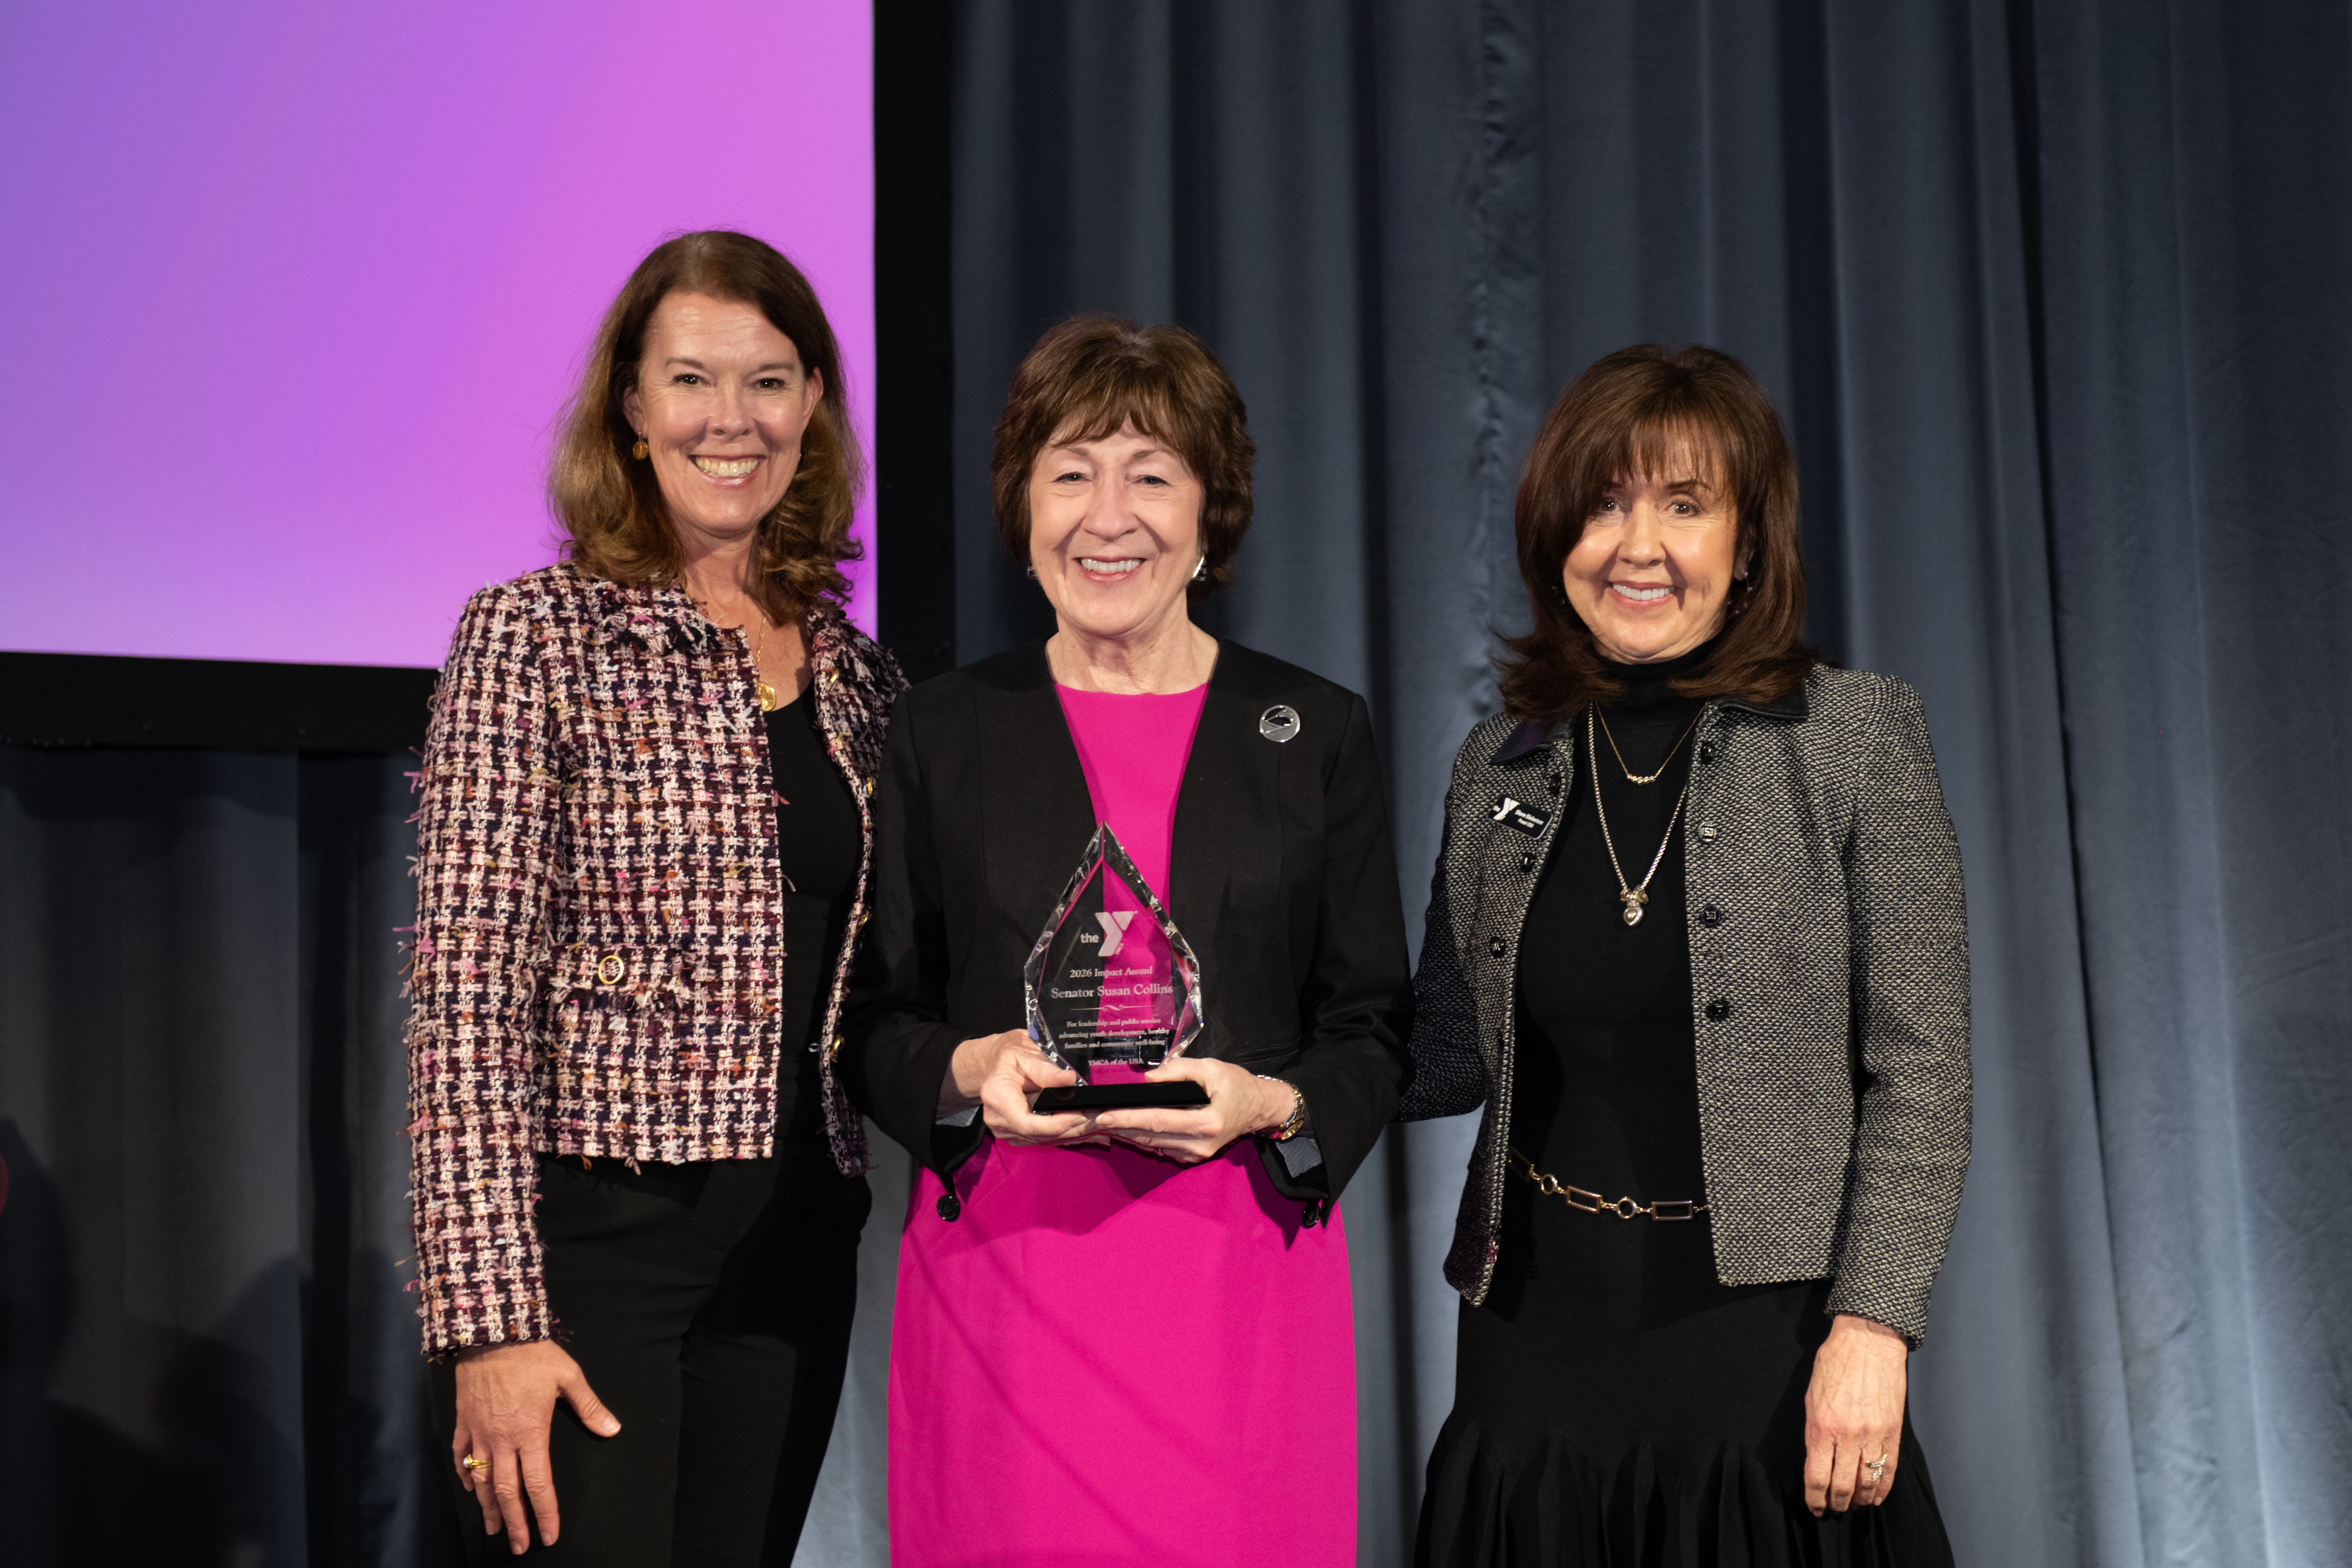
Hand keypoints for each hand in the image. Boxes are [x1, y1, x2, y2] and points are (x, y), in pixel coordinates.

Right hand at [451, 1340, 620, 1553]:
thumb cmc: (533, 1354)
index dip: (544, 1512)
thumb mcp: (568, 1376)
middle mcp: (502, 1439)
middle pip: (507, 1491)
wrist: (491, 1332)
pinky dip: (466, 1475)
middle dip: (515, 1522)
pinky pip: (461, 1455)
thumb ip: (589, 1407)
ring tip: (494, 1528)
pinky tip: (470, 1488)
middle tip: (519, 1546)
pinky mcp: (464, 1421)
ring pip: (482, 1480)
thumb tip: (613, 1429)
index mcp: (531, 1432)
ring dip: (488, 1507)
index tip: (548, 1535)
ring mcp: (479, 1432)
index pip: (539, 1483)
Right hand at [944, 1028, 1103, 1146]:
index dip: (1057, 1124)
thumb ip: (1046, 1070)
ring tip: (1099, 1128)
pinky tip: (1086, 1131)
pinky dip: (1064, 1135)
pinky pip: (1042, 1139)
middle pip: (1039, 1135)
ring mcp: (1005, 1130)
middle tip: (1100, 1121)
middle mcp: (997, 1119)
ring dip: (1072, 1135)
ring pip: (1043, 1141)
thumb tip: (1070, 1080)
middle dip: (1071, 1130)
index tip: (1081, 1115)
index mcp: (997, 1097)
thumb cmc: (1009, 1054)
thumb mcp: (1026, 1053)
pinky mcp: (1014, 1134)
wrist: (994, 1063)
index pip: (1028, 1123)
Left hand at [1091, 1057, 1293, 1163]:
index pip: (1158, 1120)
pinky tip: (1122, 1127)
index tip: (1102, 1115)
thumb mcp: (1211, 1068)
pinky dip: (1140, 1137)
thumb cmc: (1237, 1085)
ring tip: (1098, 1123)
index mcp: (1206, 1123)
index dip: (1128, 1118)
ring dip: (1125, 1134)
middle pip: (1149, 1136)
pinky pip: (1160, 1147)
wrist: (1259, 1108)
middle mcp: (1199, 1145)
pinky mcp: (1192, 1156)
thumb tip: (1146, 1078)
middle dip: (1117, 1127)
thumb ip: (1178, 1070)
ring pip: (1151, 1144)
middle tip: (1088, 1119)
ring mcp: (1195, 1154)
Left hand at [1802, 1313, 1906, 1514]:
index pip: (1816, 1477)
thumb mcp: (1811, 1397)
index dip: (1814, 1499)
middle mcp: (1847, 1435)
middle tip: (1832, 1510)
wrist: (1868, 1342)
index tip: (1814, 1507)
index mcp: (1821, 1426)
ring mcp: (1873, 1435)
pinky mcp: (1893, 1432)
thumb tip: (1815, 1460)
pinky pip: (1889, 1471)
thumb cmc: (1835, 1365)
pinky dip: (1881, 1490)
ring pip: (1866, 1483)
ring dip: (1858, 1501)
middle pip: (1841, 1486)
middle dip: (1836, 1504)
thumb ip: (1814, 1431)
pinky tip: (1874, 1498)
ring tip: (1852, 1506)